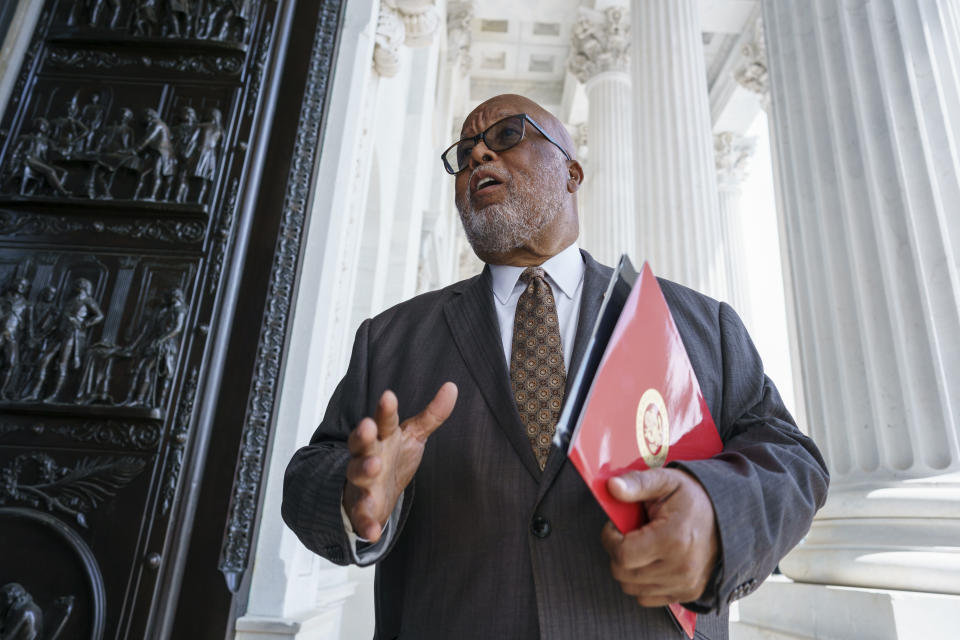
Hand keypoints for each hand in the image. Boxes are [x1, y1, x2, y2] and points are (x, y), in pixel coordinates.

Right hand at [342, 382, 457, 542]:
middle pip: (361, 443)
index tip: (389, 396)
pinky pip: (361, 517)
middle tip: (368, 427)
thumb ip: (431, 414)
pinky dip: (365, 524)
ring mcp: (362, 483)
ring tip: (375, 467)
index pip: (383, 421)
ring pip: (357, 474)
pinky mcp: (362, 509)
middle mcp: (367, 457)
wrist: (372, 495)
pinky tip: (372, 533)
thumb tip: (452, 387)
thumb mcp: (412, 435)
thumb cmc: (392, 458)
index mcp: (381, 438)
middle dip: (363, 435)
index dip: (385, 410)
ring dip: (363, 471)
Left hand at [601, 468, 718, 606]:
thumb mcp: (665, 481)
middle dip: (616, 552)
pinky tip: (650, 561)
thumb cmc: (692, 497)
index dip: (610, 538)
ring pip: (631, 588)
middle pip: (623, 573)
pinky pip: (646, 598)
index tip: (615, 526)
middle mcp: (681, 568)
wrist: (727, 516)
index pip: (622, 554)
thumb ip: (637, 483)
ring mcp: (685, 584)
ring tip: (640, 546)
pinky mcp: (687, 593)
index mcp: (673, 539)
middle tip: (627, 534)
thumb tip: (612, 487)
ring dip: (628, 568)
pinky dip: (641, 582)